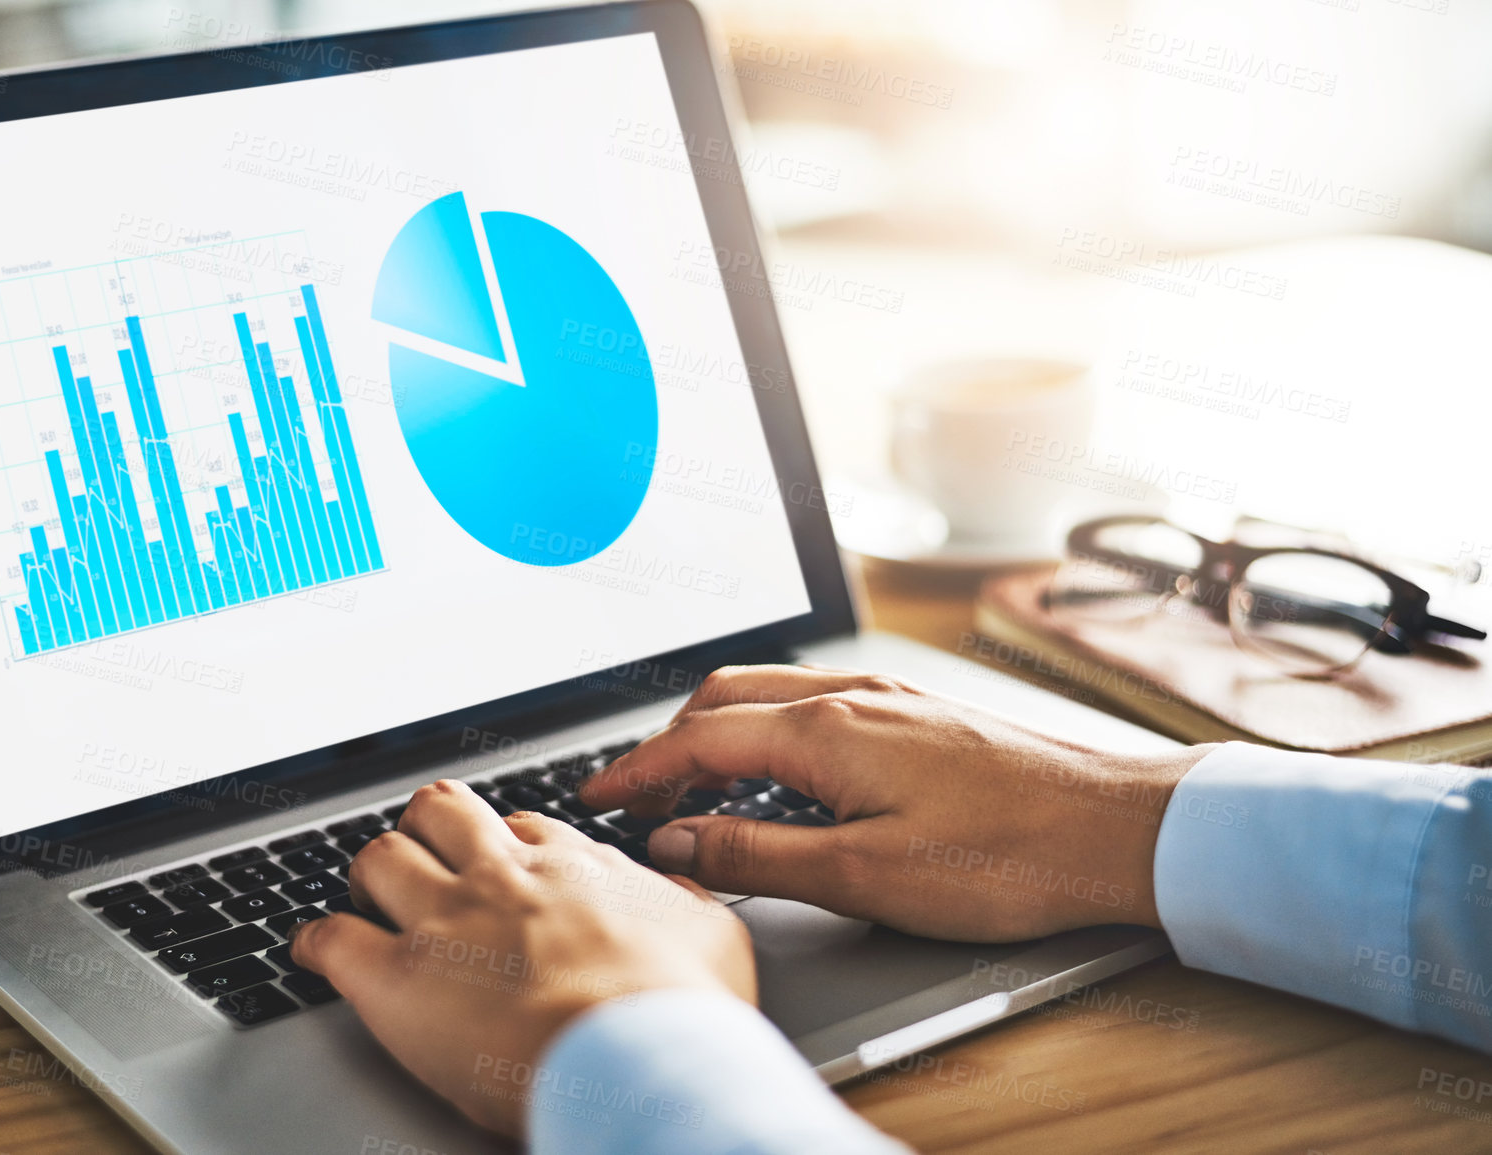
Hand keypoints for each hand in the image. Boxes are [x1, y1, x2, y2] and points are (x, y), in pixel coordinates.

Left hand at [290, 780, 754, 1136]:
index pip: (523, 827)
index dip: (508, 845)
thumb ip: (684, 898)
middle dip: (429, 830)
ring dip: (372, 875)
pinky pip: (332, 939)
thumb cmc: (683, 1010)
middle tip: (428, 858)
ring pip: (380, 857)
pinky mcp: (397, 982)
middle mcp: (502, 879)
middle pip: (441, 813)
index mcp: (574, 868)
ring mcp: (445, 923)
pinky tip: (313, 950)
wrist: (641, 1063)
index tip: (505, 865)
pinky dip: (315, 942)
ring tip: (369, 896)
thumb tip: (679, 886)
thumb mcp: (714, 934)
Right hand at [581, 665, 1214, 941]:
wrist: (1115, 829)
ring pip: (770, 694)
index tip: (597, 799)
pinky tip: (779, 771)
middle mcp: (853, 697)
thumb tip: (679, 844)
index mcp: (828, 732)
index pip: (698, 740)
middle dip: (667, 744)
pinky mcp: (918, 713)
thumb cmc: (1007, 856)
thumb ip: (759, 856)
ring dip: (716, 733)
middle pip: (724, 700)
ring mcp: (889, 699)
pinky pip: (813, 702)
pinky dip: (767, 730)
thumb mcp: (865, 875)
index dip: (637, 772)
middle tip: (636, 798)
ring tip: (695, 788)